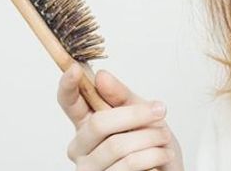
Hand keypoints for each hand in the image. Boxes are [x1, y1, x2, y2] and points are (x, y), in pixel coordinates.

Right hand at [57, 63, 183, 170]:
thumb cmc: (153, 144)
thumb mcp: (143, 113)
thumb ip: (122, 96)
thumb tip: (101, 76)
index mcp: (88, 124)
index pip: (69, 103)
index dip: (68, 86)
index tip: (75, 69)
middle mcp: (82, 148)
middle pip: (98, 124)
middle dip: (136, 115)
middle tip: (159, 111)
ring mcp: (90, 169)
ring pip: (116, 146)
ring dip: (150, 138)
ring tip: (163, 138)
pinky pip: (128, 164)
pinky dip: (154, 155)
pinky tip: (162, 155)